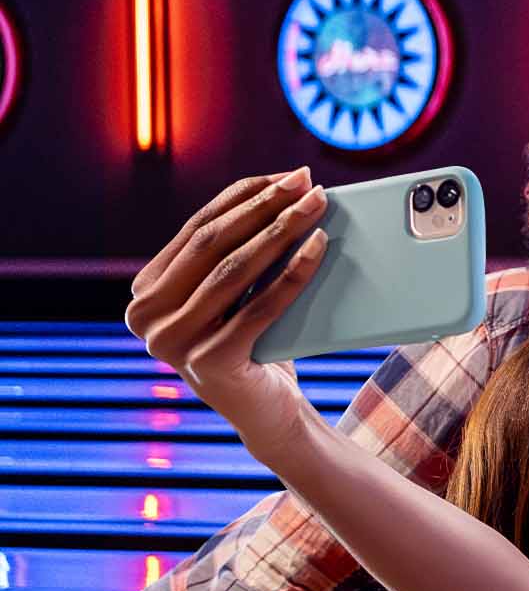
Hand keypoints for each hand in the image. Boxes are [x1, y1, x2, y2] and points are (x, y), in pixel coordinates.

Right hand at [126, 168, 330, 457]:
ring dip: (282, 231)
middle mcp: (146, 316)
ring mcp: (172, 341)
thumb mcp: (235, 297)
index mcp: (146, 291)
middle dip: (265, 206)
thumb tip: (287, 193)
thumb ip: (233, 256)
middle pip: (214, 243)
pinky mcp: (210, 362)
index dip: (244, 196)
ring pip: (235, 269)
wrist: (268, 416)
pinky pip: (261, 305)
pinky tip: (319, 247)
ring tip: (318, 207)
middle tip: (308, 183)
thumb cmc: (256, 347)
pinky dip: (294, 271)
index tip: (287, 175)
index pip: (197, 227)